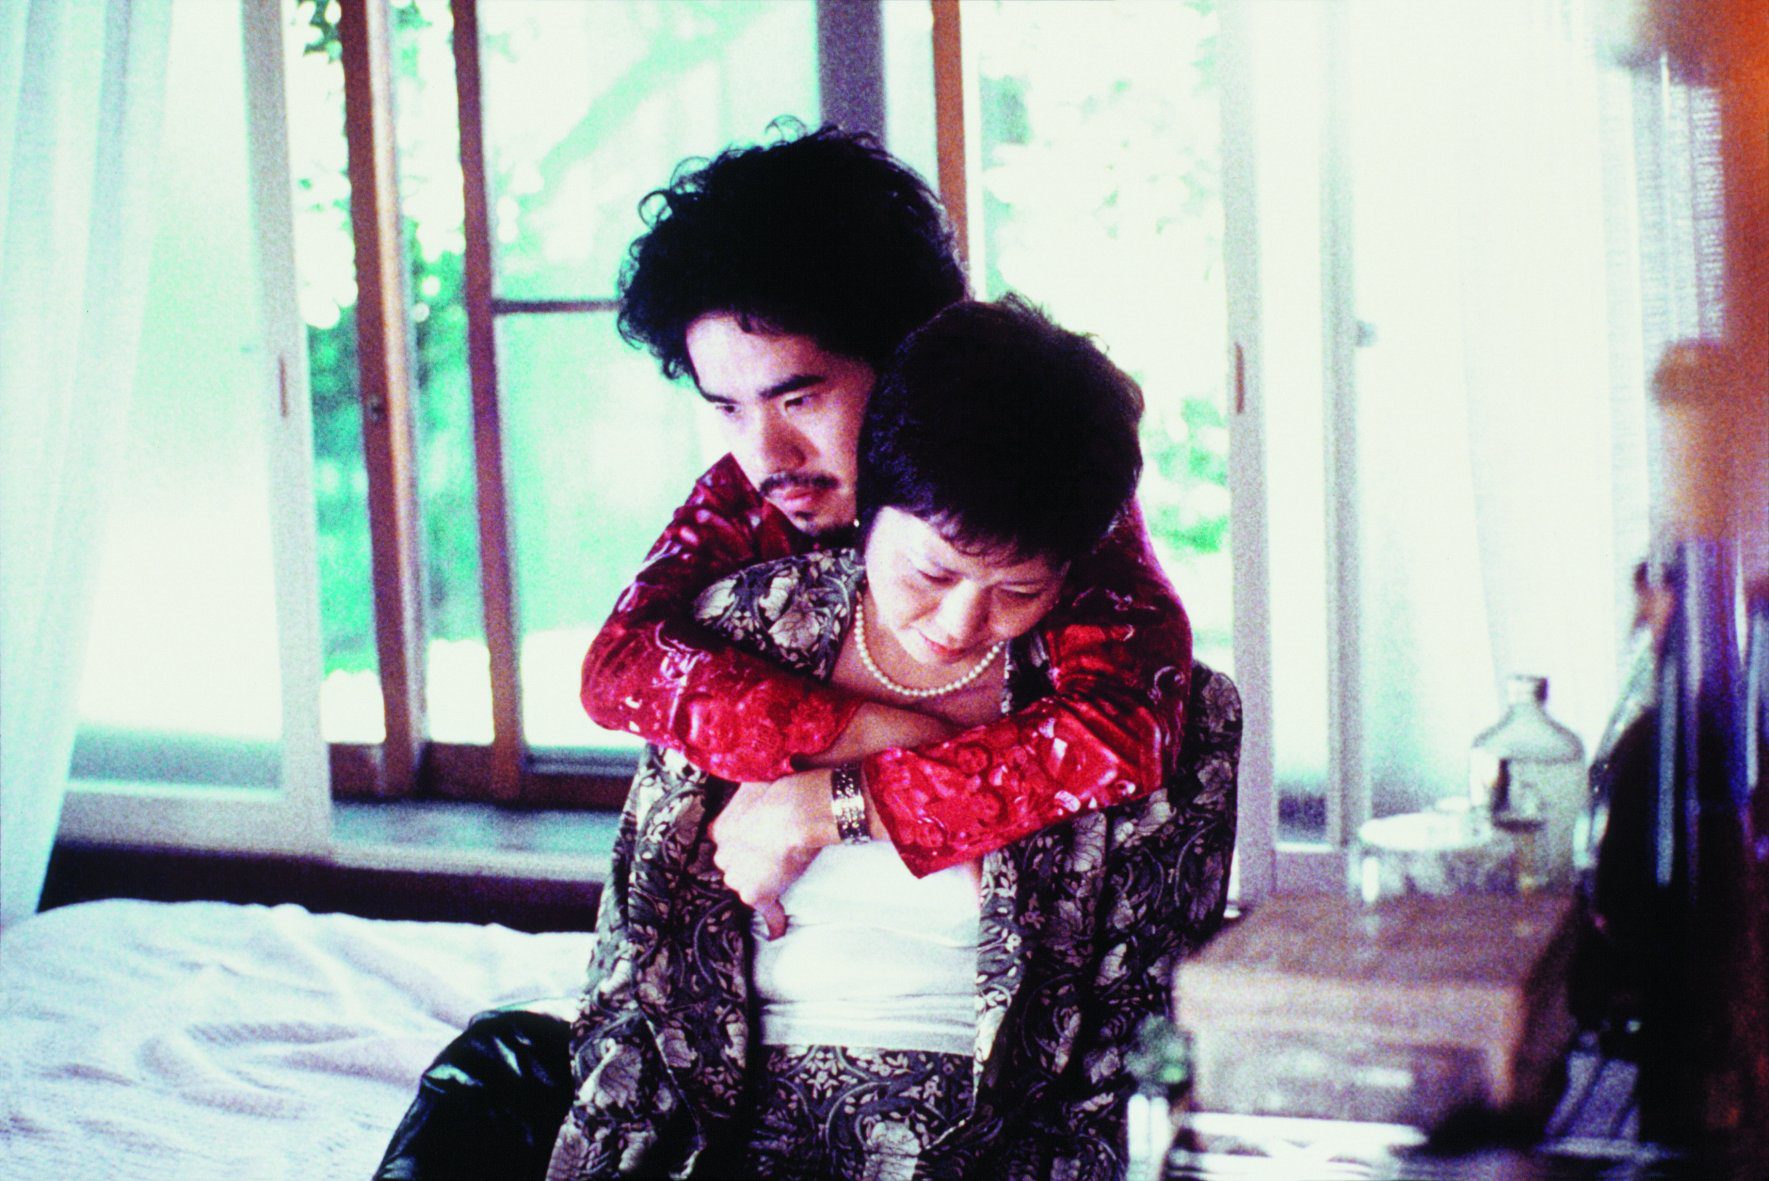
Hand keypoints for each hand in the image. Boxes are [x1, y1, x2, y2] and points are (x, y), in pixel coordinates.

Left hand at [710, 770, 836, 939]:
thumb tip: (761, 783)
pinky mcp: (758, 893)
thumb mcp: (755, 782)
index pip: (725, 841)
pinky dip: (773, 920)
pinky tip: (777, 930)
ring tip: (784, 872)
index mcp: (720, 829)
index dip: (742, 842)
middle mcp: (723, 855)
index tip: (753, 842)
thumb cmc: (778, 790)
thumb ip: (752, 793)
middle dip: (750, 862)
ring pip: (747, 884)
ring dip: (762, 882)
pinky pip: (767, 910)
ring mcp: (738, 876)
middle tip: (775, 852)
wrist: (792, 811)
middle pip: (734, 864)